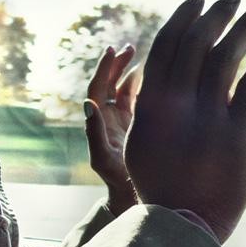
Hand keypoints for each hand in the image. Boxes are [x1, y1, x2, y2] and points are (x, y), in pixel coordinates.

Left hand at [82, 45, 139, 213]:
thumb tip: (87, 103)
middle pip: (110, 84)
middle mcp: (109, 120)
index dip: (104, 68)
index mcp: (99, 123)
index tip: (113, 50)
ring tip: (143, 55)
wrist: (137, 199)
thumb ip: (95, 133)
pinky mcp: (139, 126)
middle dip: (117, 64)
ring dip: (131, 71)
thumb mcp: (105, 160)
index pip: (97, 89)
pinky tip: (158, 73)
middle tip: (129, 47)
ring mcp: (124, 122)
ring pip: (126, 89)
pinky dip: (145, 84)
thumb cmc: (119, 183)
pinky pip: (140, 100)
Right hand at [123, 0, 245, 242]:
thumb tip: (155, 78)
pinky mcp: (239, 133)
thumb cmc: (161, 186)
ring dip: (244, 26)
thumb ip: (149, 107)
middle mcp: (178, 104)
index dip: (184, 16)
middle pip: (199, 42)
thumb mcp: (141, 143)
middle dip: (217, 12)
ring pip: (228, 56)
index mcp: (151, 103)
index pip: (168, 44)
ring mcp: (209, 117)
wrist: (184, 224)